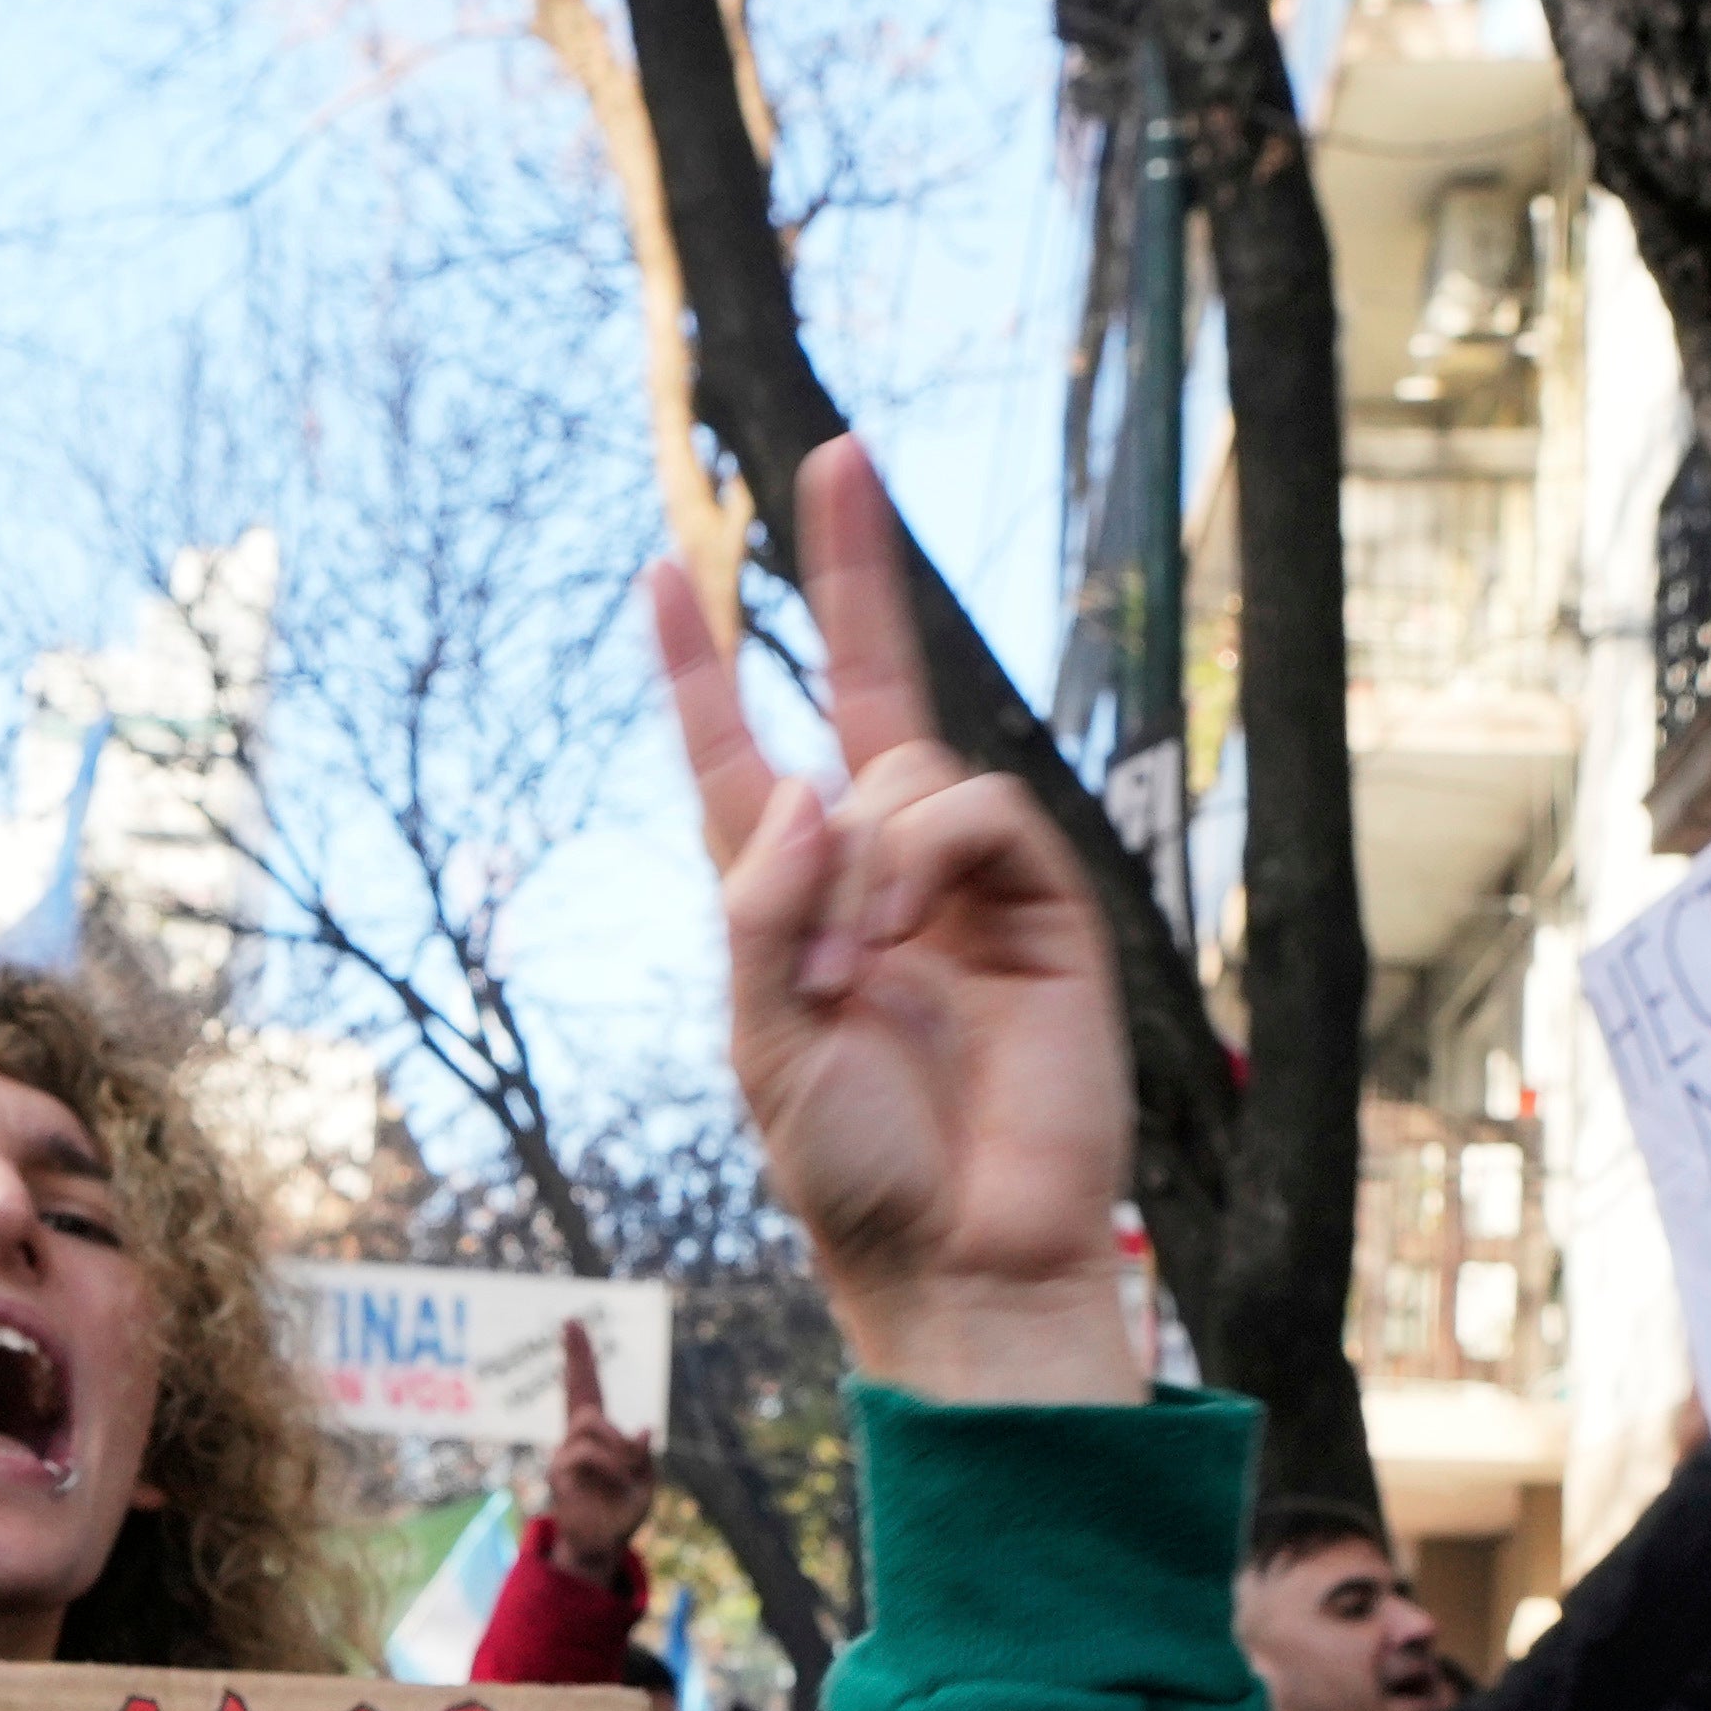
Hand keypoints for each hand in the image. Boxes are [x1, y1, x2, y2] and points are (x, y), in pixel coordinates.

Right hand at [534, 1317, 657, 1579]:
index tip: (573, 1324)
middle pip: (578, 1391)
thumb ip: (644, 1456)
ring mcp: (565, 1453)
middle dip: (576, 1355)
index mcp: (598, 1436)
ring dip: (616, 1441)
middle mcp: (577, 1439)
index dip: (580, 1358)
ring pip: (591, 1423)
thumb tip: (644, 1428)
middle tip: (573, 1323)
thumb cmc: (622, 1513)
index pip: (587, 1389)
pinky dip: (611, 1463)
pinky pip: (586, 1453)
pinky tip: (620, 1478)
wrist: (601, 1547)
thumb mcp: (645, 1483)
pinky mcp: (559, 1472)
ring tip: (628, 1468)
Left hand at [656, 436, 1134, 1408]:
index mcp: (788, 906)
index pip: (739, 758)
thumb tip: (812, 786)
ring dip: (861, 859)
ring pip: (905, 773)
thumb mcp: (763, 1046)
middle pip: (864, 692)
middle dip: (852, 570)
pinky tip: (899, 942)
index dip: (702, 670)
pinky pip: (975, 812)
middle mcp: (877, 875)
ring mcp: (965, 884)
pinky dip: (922, 858)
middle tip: (843, 454)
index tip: (666, 571)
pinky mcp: (1044, 905)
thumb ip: (763, 909)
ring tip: (848, 977)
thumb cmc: (856, 1173)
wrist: (967, 1256)